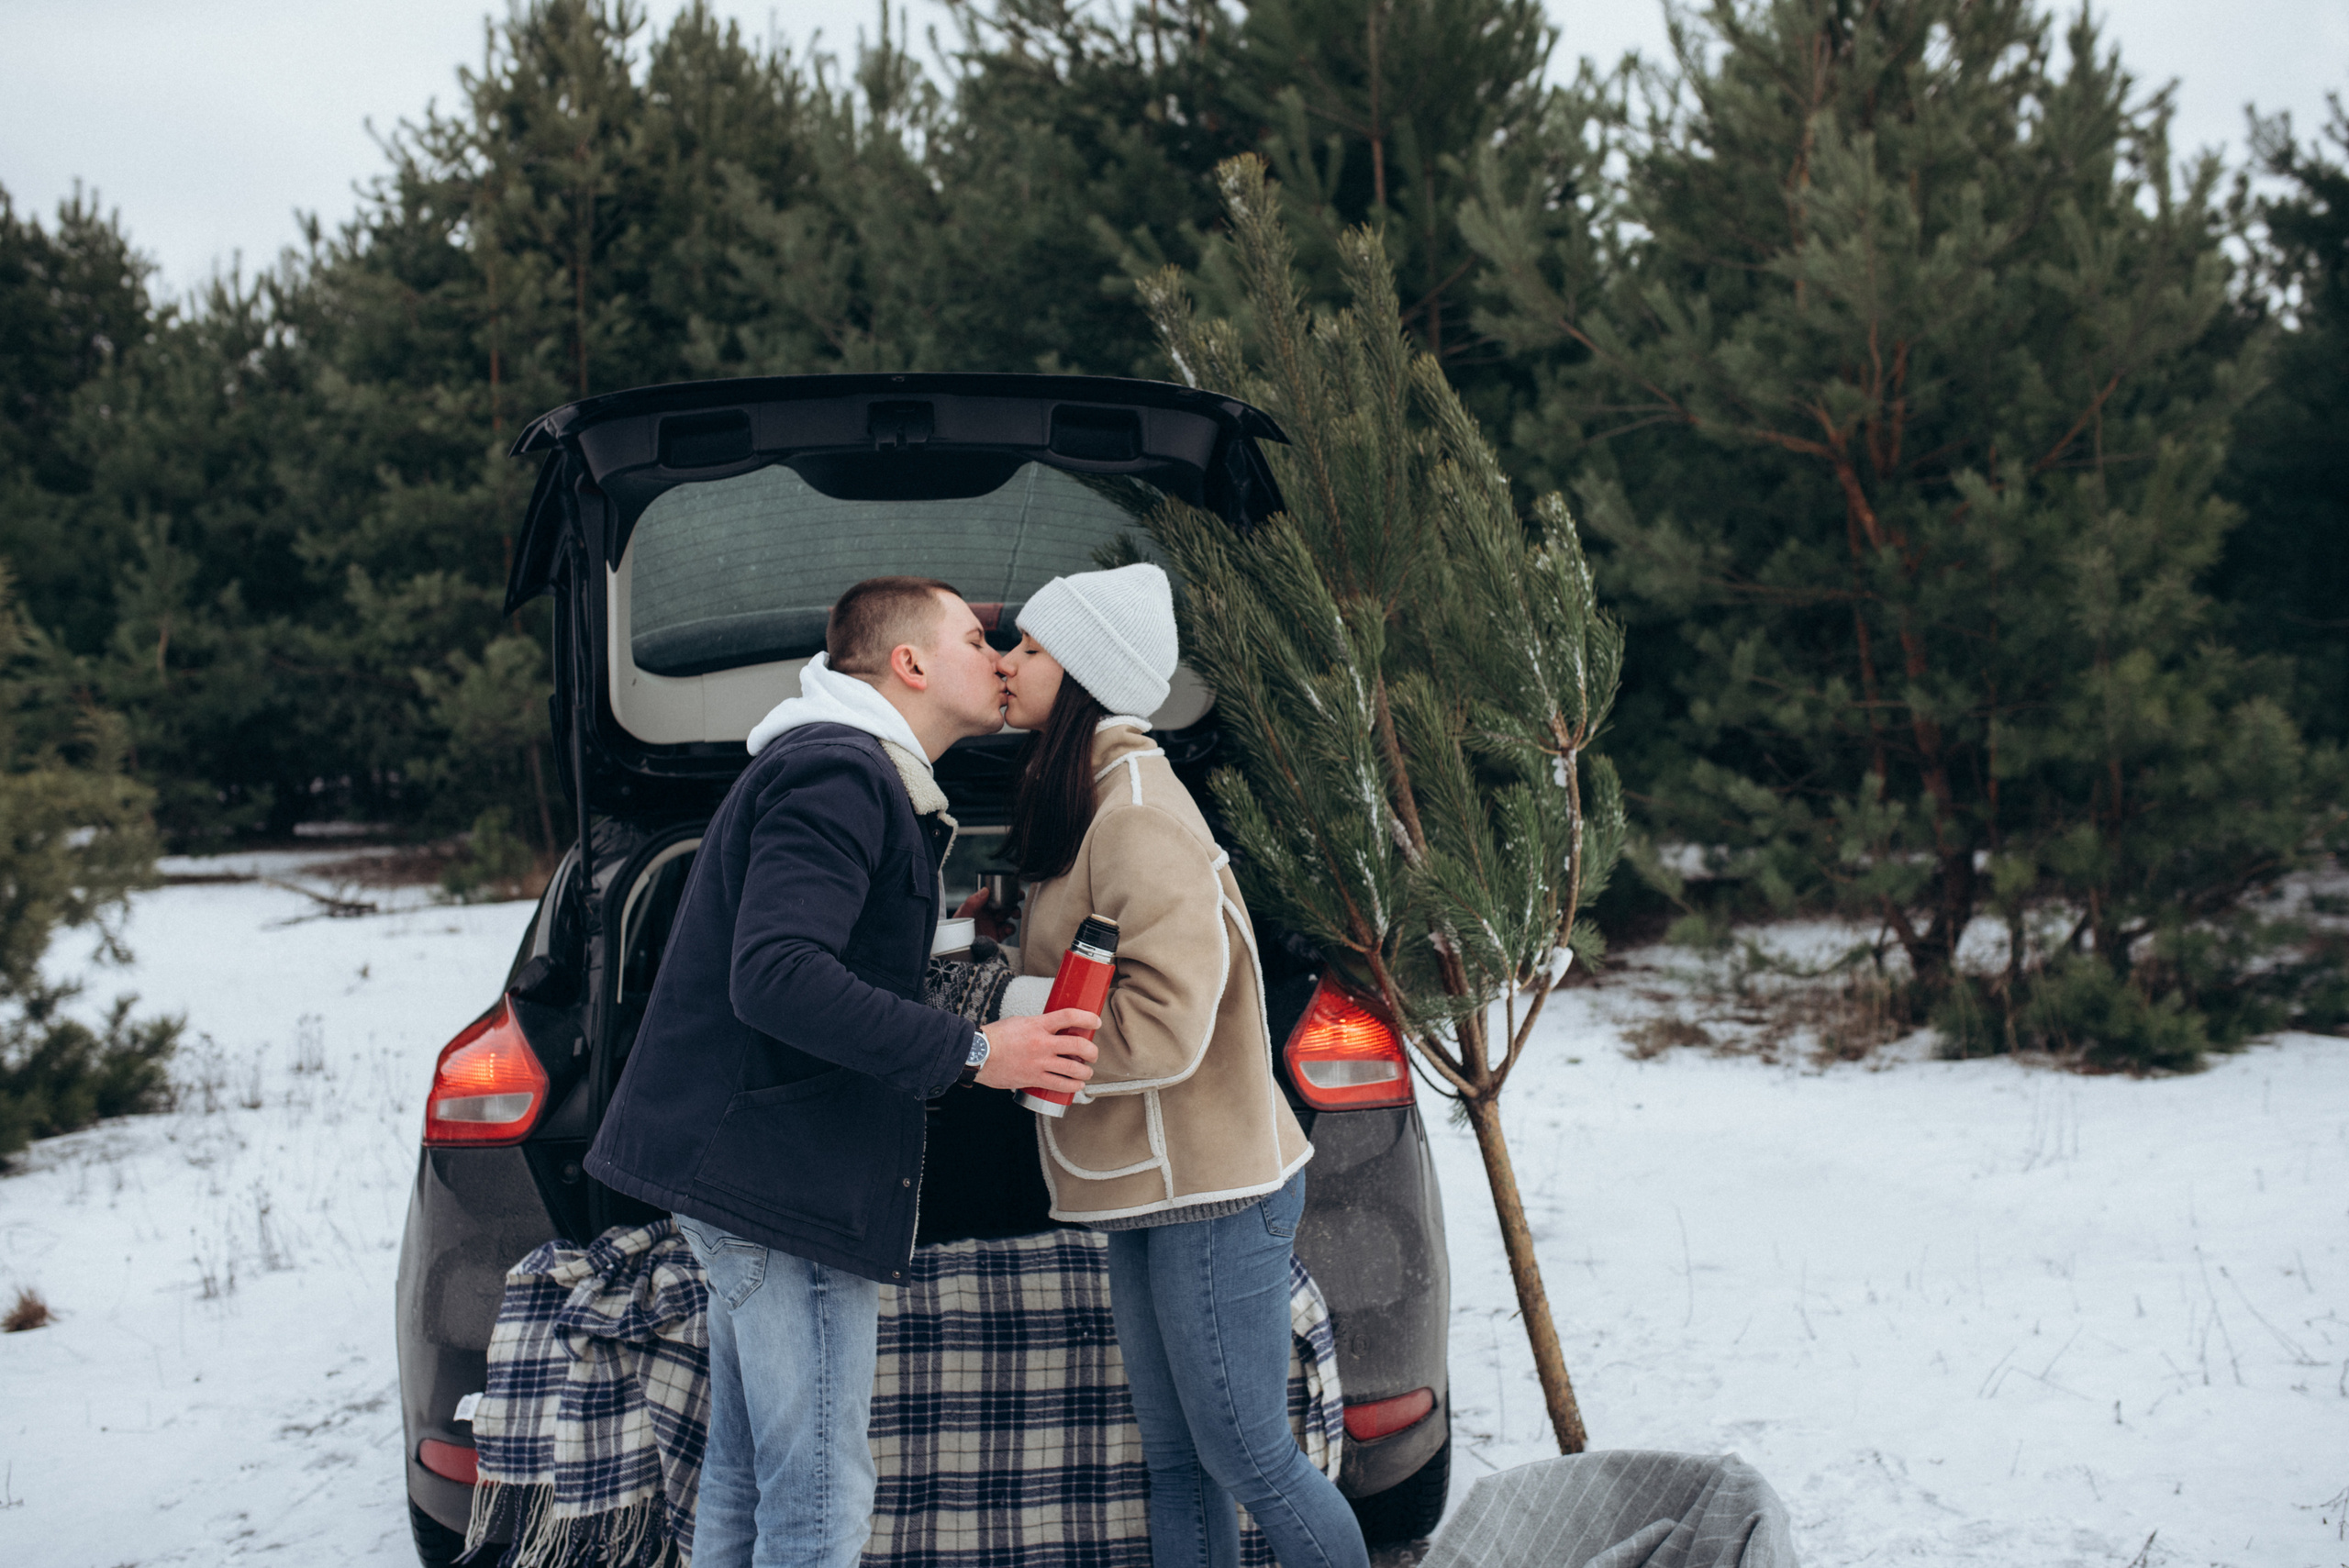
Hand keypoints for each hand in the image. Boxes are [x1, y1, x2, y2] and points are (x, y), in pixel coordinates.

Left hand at [955, 887, 1017, 941]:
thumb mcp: (963, 915)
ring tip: (1014, 914)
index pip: (994, 894)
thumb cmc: (957, 931)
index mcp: (981, 904)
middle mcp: (989, 912)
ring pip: (1010, 914)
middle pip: (1006, 902)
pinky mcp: (999, 935)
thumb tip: (985, 890)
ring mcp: (994, 923)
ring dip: (1014, 912)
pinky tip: (1006, 929)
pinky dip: (1011, 928)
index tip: (1012, 888)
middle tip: (1018, 898)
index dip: (1005, 890)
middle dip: (1014, 900)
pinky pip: (1009, 929)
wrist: (960, 950)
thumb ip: (972, 902)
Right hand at [975, 1009, 1098, 1093]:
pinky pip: (1059, 1085)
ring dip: (1085, 1072)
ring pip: (1073, 1069)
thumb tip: (1054, 1028)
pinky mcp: (1033, 1079)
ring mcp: (1039, 1063)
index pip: (1069, 1016)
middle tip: (1093, 1054)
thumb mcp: (1020, 1022)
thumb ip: (1038, 1025)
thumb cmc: (995, 1037)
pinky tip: (1076, 1086)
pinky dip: (1073, 1087)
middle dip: (1092, 1051)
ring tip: (1086, 1072)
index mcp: (1038, 1024)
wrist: (977, 1054)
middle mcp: (1042, 1043)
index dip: (1088, 1018)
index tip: (1096, 1022)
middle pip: (1078, 1046)